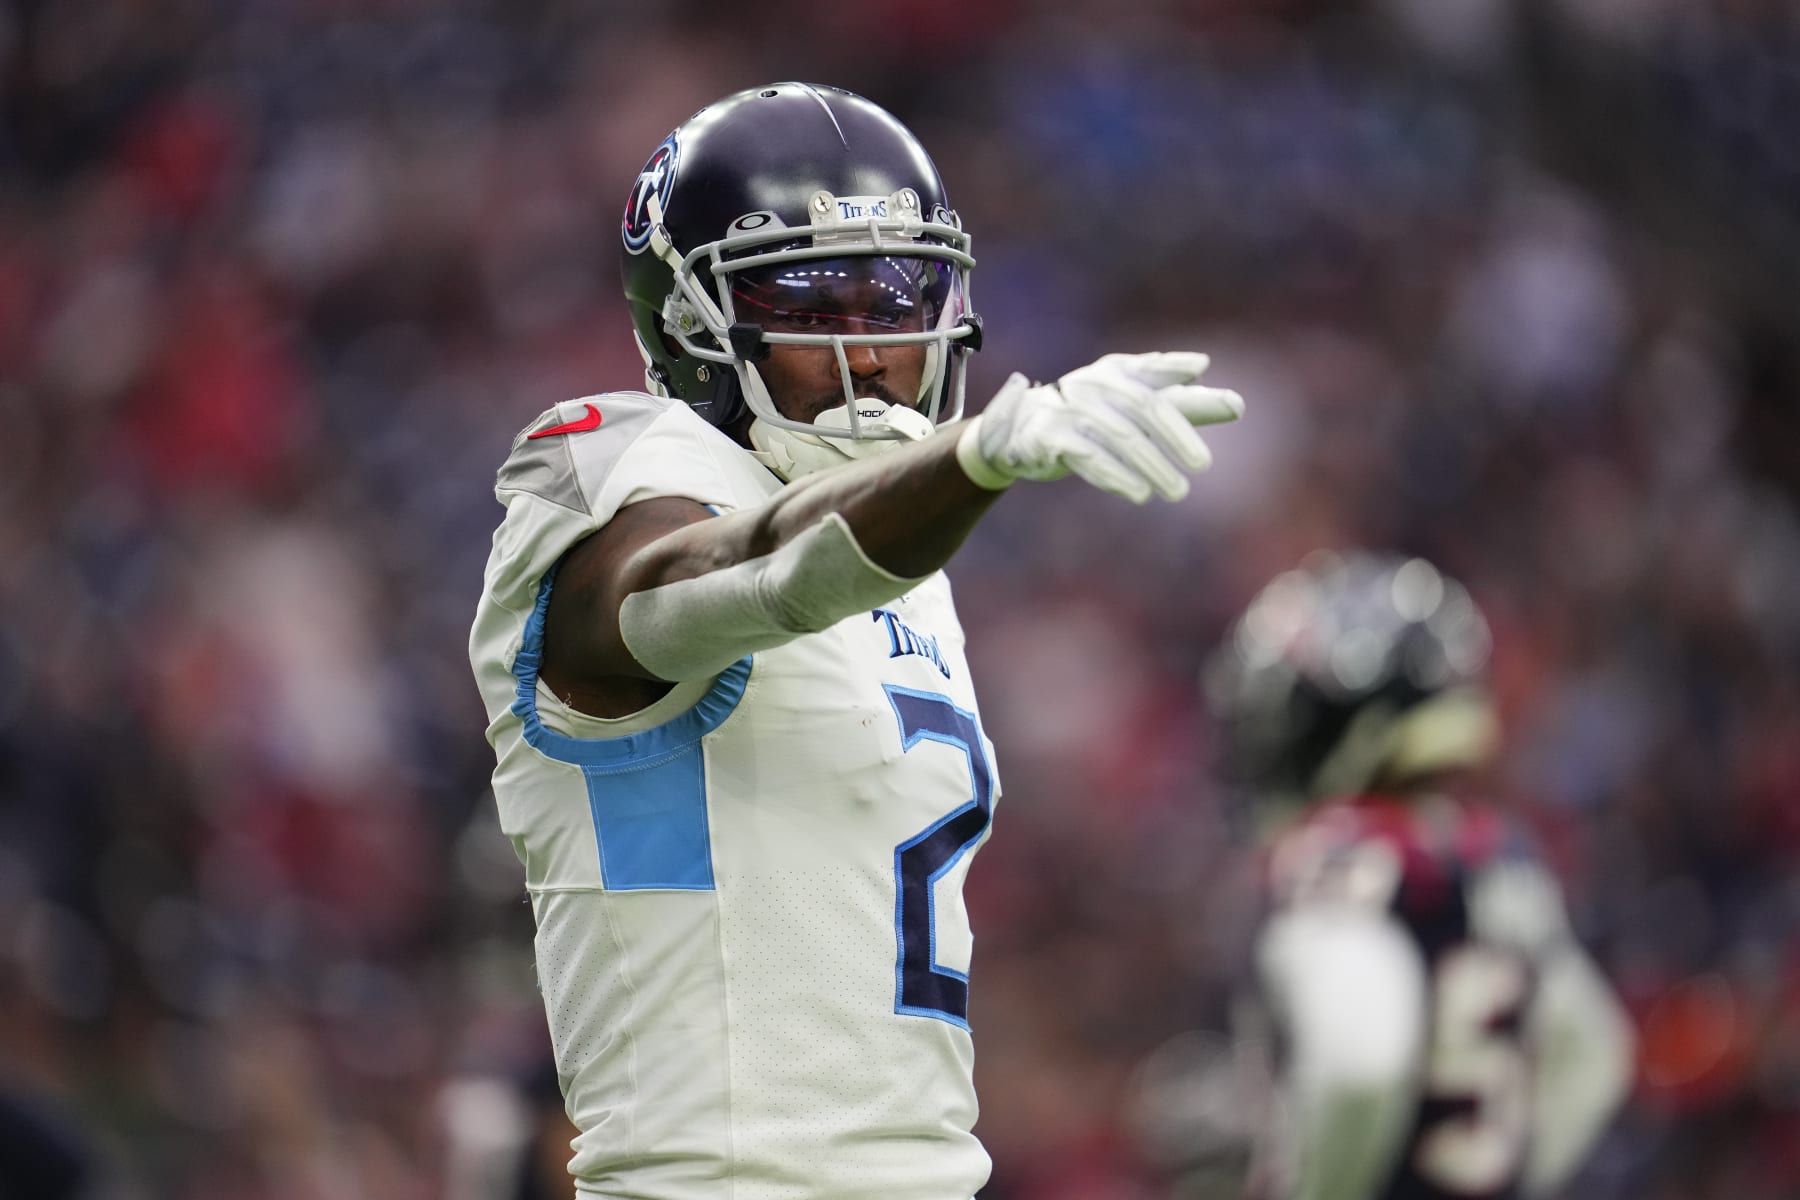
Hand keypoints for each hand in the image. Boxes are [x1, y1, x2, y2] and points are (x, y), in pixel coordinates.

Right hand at [955, 352, 1243, 502]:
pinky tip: (1138, 493)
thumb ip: (1168, 388)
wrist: (1019, 430)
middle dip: (1174, 437)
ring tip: (1177, 490)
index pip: (1154, 376)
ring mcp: (1068, 410)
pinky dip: (1115, 476)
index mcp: (1114, 371)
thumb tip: (1204, 367)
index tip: (1224, 396)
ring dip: (1150, 465)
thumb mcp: (1127, 398)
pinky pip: (1087, 458)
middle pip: (1141, 407)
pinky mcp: (1048, 438)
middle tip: (1202, 465)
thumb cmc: (1087, 414)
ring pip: (1118, 437)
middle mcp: (1092, 385)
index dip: (1183, 382)